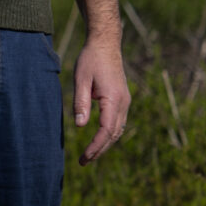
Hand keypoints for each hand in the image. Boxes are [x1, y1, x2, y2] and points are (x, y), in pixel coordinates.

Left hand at [73, 35, 130, 161]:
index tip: (85, 157)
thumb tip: (81, 126)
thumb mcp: (81, 79)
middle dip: (100, 150)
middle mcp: (124, 102)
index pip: (106, 130)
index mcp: (114, 99)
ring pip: (118, 130)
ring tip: (90, 155)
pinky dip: (110, 134)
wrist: (105, 44)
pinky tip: (99, 140)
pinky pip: (118, 122)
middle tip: (84, 162)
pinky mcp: (122, 99)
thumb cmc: (90, 59)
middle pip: (114, 134)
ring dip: (105, 144)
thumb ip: (80, 102)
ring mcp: (125, 101)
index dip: (96, 146)